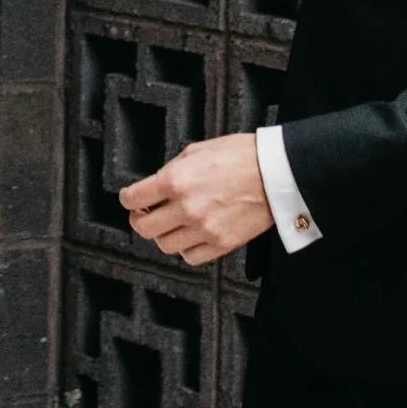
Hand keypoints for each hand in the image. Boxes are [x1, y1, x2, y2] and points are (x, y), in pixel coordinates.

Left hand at [120, 132, 271, 267]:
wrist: (278, 172)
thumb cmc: (241, 156)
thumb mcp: (198, 150)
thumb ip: (173, 169)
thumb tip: (158, 184)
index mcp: (175, 180)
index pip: (134, 198)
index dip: (128, 198)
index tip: (131, 198)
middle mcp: (185, 207)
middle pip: (144, 227)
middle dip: (140, 219)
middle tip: (145, 214)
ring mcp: (203, 229)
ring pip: (165, 245)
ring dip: (163, 234)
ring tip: (171, 224)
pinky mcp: (221, 244)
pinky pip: (190, 257)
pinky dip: (186, 248)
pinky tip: (191, 235)